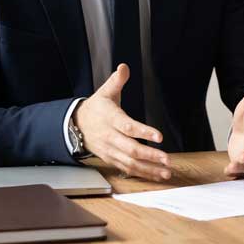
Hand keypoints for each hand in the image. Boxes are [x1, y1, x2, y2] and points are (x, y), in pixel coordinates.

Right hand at [74, 64, 170, 181]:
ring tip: (166, 172)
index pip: (128, 126)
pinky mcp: (110, 159)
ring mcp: (110, 150)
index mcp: (110, 118)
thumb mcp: (105, 92)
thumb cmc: (96, 108)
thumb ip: (117, 80)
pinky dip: (142, 174)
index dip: (143, 132)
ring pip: (130, 162)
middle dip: (150, 155)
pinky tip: (155, 175)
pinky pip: (127, 169)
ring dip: (149, 169)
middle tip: (167, 159)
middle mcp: (110, 137)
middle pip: (130, 149)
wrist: (76, 125)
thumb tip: (124, 67)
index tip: (159, 136)